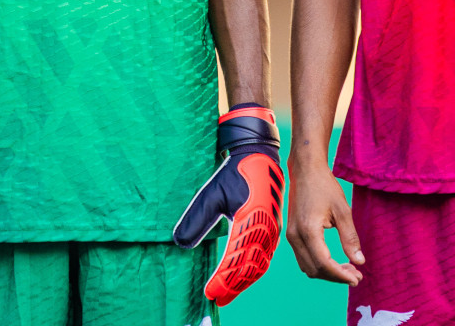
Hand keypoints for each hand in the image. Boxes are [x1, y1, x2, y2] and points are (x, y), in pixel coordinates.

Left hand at [173, 106, 283, 305]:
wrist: (258, 156)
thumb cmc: (234, 173)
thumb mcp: (211, 193)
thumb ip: (196, 219)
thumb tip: (180, 243)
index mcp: (251, 218)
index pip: (236, 258)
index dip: (223, 279)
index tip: (210, 292)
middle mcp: (265, 226)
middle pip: (249, 265)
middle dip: (233, 285)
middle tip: (216, 298)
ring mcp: (272, 228)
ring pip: (259, 263)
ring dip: (243, 281)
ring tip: (227, 293)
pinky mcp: (273, 228)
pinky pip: (264, 255)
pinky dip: (253, 270)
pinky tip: (243, 277)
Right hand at [284, 155, 363, 284]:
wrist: (306, 170)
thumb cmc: (324, 186)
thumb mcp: (343, 210)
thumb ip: (350, 238)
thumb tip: (359, 261)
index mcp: (308, 230)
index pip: (324, 264)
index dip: (341, 275)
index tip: (357, 278)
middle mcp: (295, 236)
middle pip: (315, 270)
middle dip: (336, 276)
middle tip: (356, 274)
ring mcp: (291, 236)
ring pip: (308, 267)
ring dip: (327, 272)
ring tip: (347, 268)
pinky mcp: (292, 234)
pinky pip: (303, 258)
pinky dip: (318, 264)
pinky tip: (334, 260)